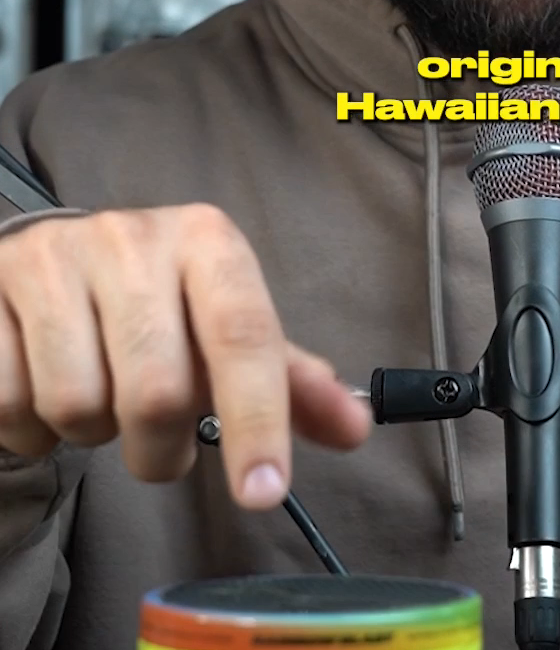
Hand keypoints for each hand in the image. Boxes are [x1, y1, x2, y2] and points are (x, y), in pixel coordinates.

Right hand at [0, 204, 371, 508]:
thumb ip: (287, 379)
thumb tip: (355, 427)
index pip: (243, 334)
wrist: (49, 258)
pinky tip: (44, 388)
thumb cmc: (155, 301)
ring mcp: (56, 259)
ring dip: (92, 434)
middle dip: (158, 447)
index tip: (263, 490)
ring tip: (100, 399)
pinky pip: (13, 404)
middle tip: (155, 440)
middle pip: (157, 390)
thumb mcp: (224, 324)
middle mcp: (133, 237)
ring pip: (79, 405)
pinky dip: (32, 429)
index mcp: (206, 239)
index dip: (257, 418)